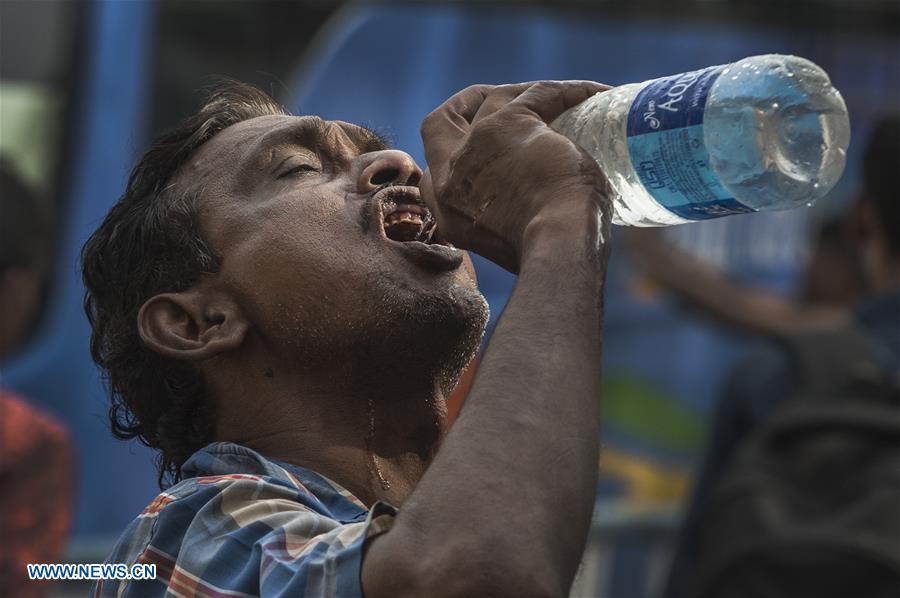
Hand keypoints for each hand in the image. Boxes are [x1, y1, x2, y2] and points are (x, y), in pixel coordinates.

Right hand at [420, 81, 612, 272]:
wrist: (558, 246)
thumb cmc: (548, 253)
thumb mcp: (511, 244)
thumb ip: (506, 227)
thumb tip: (532, 219)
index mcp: (447, 211)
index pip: (433, 174)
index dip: (454, 159)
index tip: (485, 155)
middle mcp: (449, 176)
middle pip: (438, 124)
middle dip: (464, 109)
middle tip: (501, 105)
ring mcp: (475, 146)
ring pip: (493, 99)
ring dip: (523, 93)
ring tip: (560, 100)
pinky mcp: (509, 125)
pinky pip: (536, 94)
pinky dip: (565, 91)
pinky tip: (590, 95)